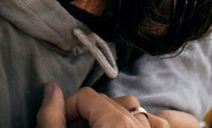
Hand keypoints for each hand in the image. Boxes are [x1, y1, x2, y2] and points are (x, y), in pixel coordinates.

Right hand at [36, 83, 168, 126]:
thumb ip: (51, 119)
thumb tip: (50, 88)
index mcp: (116, 126)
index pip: (88, 97)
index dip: (67, 107)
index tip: (57, 123)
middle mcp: (140, 127)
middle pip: (113, 103)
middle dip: (90, 114)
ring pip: (138, 112)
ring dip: (116, 118)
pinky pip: (161, 124)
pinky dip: (149, 122)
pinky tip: (134, 126)